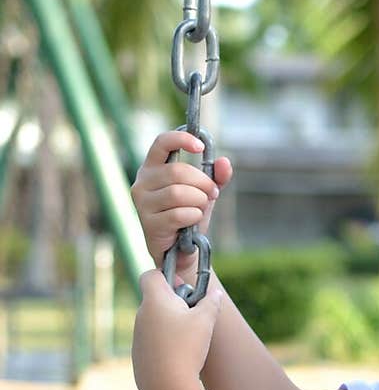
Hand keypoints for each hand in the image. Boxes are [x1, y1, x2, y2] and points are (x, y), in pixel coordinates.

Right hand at [131, 130, 232, 286]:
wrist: (181, 250)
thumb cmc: (189, 215)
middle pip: (178, 172)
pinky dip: (193, 216)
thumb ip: (216, 177)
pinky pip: (178, 214)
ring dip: (199, 201)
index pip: (161, 142)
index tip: (200, 147)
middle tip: (213, 193)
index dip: (181, 139)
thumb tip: (224, 162)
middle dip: (203, 183)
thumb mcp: (204, 192)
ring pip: (178, 193)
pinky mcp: (148, 223)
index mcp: (152, 167)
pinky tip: (193, 221)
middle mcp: (142, 182)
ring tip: (201, 209)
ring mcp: (142, 203)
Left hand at [131, 268, 224, 389]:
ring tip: (189, 341)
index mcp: (154, 301)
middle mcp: (141, 316)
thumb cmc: (186, 348)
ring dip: (170, 326)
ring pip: (154, 323)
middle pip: (155, 299)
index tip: (183, 289)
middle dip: (174, 303)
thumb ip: (211, 302)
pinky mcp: (139, 357)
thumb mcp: (205, 320)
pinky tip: (180, 359)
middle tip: (193, 316)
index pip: (150, 275)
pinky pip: (153, 344)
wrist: (167, 387)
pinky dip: (165, 346)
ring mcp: (137, 337)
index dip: (166, 276)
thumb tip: (215, 294)